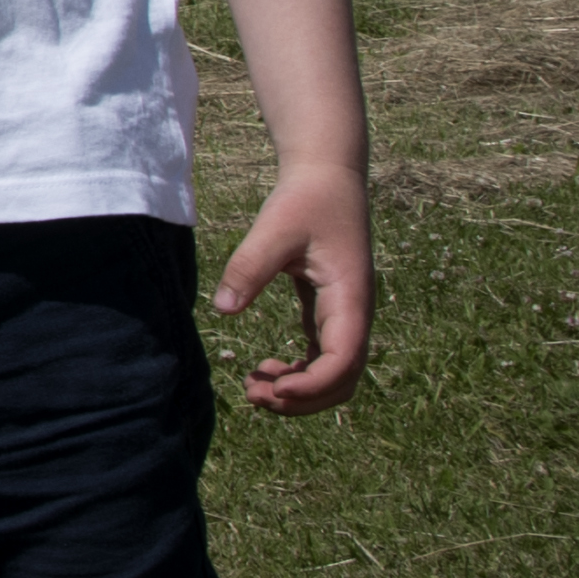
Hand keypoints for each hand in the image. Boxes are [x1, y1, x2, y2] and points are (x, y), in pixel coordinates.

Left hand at [213, 162, 371, 415]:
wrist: (326, 178)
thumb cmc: (305, 200)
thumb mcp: (274, 228)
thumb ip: (250, 267)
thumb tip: (223, 309)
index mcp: (350, 298)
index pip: (344, 359)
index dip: (314, 384)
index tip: (276, 389)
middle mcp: (355, 314)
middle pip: (344, 380)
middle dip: (304, 399)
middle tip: (253, 394)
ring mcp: (345, 316)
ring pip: (335, 375)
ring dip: (300, 391)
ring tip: (254, 388)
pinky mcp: (330, 312)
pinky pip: (322, 358)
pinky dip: (299, 374)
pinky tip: (266, 370)